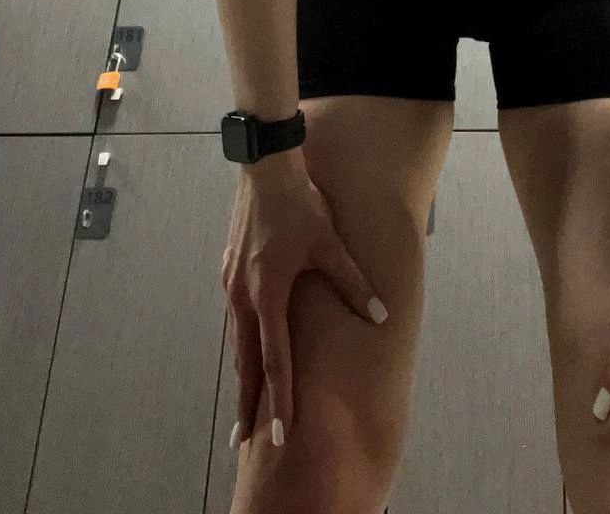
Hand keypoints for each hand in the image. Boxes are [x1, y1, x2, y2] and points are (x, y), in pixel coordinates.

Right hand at [220, 148, 388, 447]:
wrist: (266, 169)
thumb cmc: (299, 205)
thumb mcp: (330, 244)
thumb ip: (353, 283)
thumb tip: (380, 314)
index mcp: (267, 294)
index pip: (274, 360)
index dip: (278, 399)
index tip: (276, 434)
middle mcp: (243, 296)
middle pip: (245, 361)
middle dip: (246, 401)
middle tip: (244, 439)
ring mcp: (231, 283)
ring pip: (237, 340)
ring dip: (242, 372)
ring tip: (245, 402)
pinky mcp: (230, 270)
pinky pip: (235, 317)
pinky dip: (241, 341)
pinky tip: (247, 347)